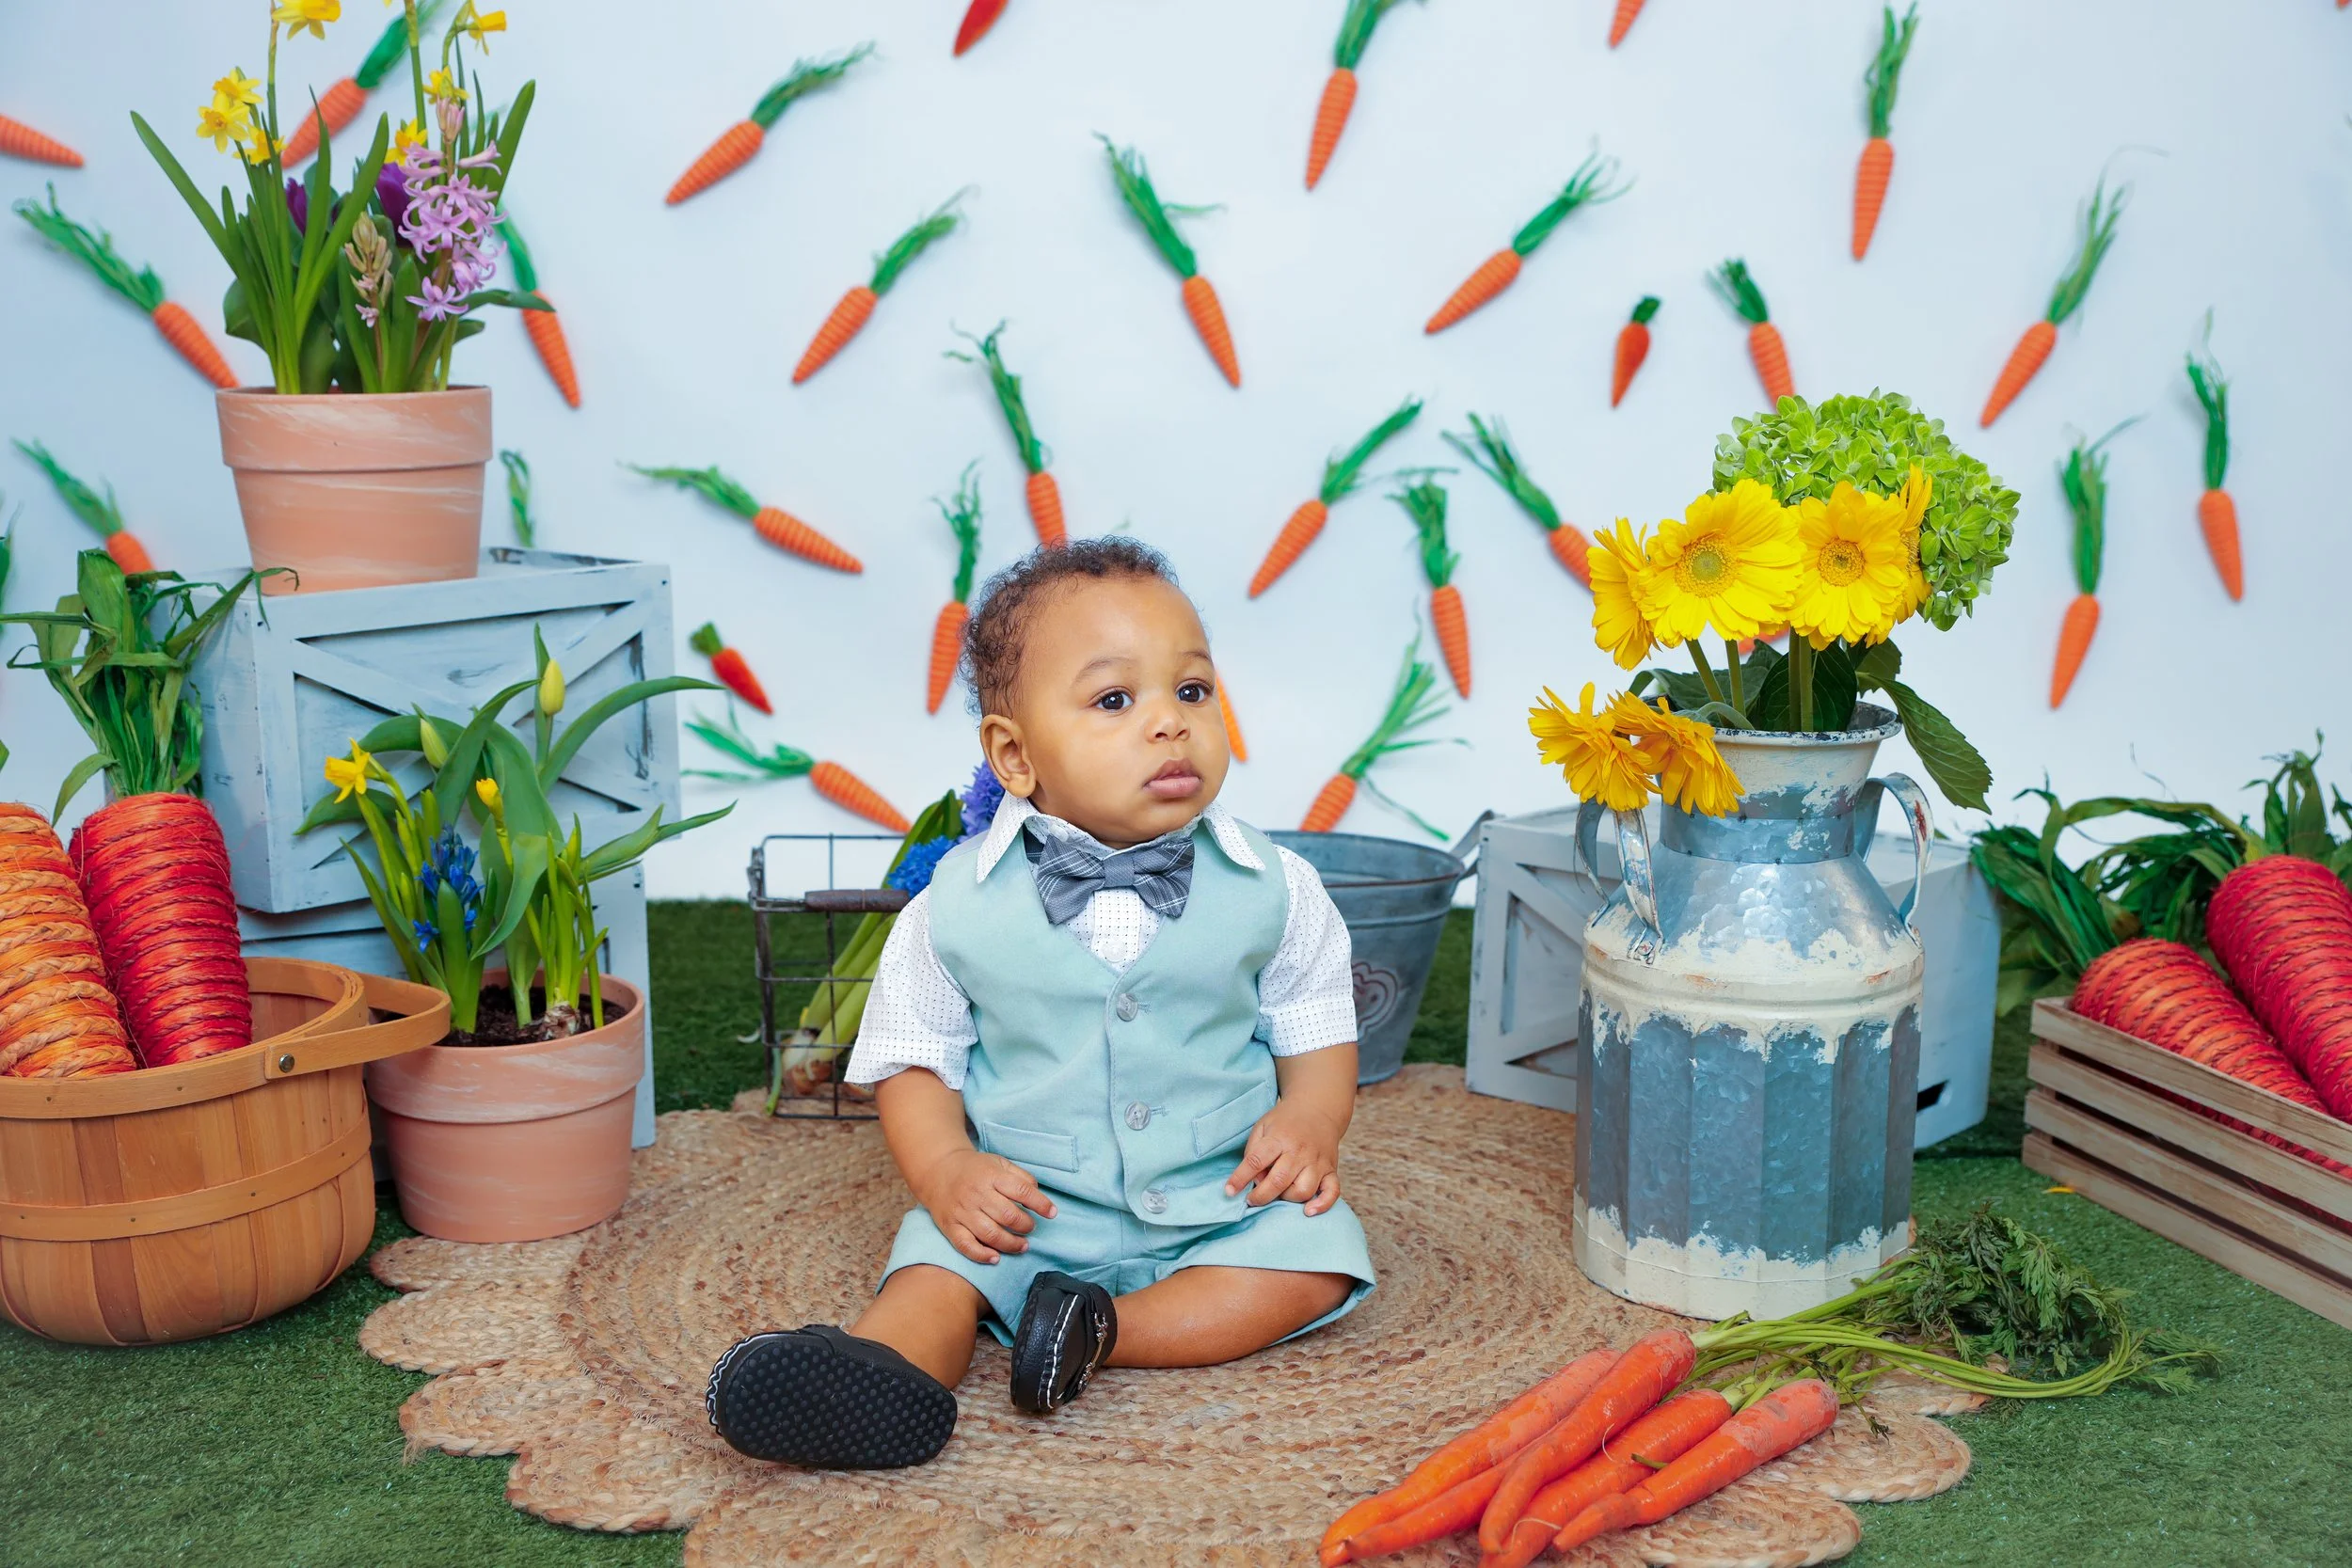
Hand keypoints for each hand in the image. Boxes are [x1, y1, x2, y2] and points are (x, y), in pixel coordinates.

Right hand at [913, 1148, 1056, 1264]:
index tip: (1052, 1213)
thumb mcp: (999, 1163)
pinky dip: (981, 1255)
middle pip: (1008, 1216)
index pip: (1022, 1191)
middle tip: (1030, 1228)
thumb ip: (1021, 1177)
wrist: (938, 1170)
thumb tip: (1038, 1195)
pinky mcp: (950, 1226)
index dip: (1041, 1204)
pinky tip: (995, 1258)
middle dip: (1026, 1226)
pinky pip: (966, 1245)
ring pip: (990, 1234)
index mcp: (991, 1176)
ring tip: (1022, 1245)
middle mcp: (977, 1194)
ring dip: (1011, 1244)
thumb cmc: (975, 1169)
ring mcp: (962, 1211)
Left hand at [1225, 1097, 1343, 1214]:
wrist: (1318, 1109)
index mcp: (1279, 1138)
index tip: (1229, 1191)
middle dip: (1261, 1196)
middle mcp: (1299, 1151)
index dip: (1240, 1178)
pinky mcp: (1331, 1170)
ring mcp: (1317, 1162)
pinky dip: (1322, 1205)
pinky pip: (1332, 1192)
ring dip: (1287, 1199)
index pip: (1256, 1161)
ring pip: (1303, 1190)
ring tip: (1279, 1193)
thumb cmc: (1285, 1122)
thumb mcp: (1263, 1126)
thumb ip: (1253, 1151)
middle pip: (1279, 1181)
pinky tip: (1308, 1211)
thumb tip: (1254, 1181)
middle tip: (1252, 1199)